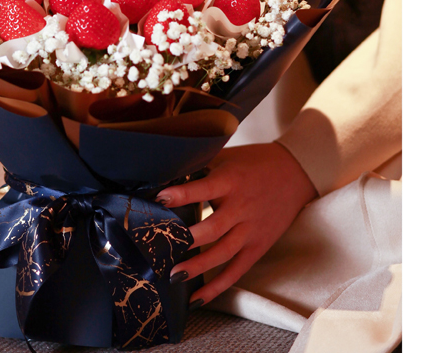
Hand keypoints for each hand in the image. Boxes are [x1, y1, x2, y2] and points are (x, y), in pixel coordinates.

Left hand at [156, 142, 317, 306]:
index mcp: (230, 181)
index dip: (181, 194)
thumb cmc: (254, 162)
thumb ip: (201, 167)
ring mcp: (251, 229)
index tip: (159, 198)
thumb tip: (165, 175)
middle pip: (212, 228)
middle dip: (186, 239)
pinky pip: (237, 270)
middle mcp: (241, 207)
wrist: (295, 172)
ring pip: (222, 253)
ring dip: (197, 267)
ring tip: (174, 276)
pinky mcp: (259, 245)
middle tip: (161, 247)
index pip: (203, 189)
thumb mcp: (227, 157)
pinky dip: (218, 286)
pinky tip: (197, 297)